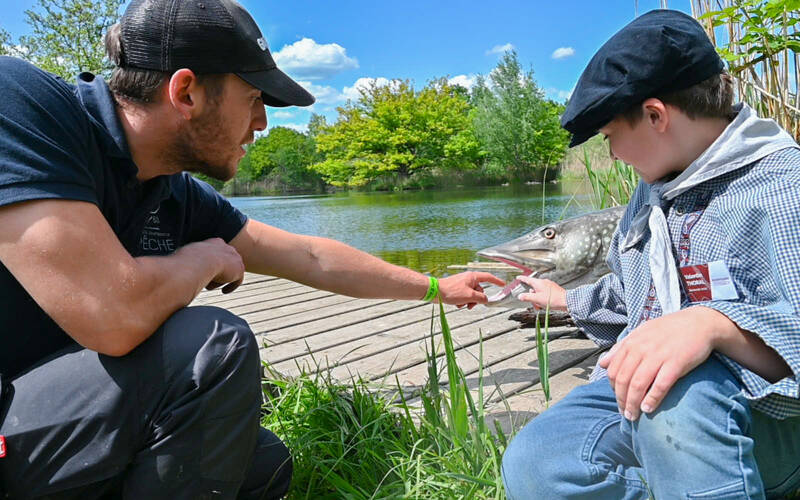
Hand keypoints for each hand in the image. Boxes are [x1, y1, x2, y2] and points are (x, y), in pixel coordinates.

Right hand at [181, 238, 244, 293]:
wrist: (199, 263)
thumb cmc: (188, 260)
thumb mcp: (186, 256)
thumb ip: (188, 259)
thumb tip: (178, 265)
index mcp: (215, 242)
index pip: (217, 252)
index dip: (212, 263)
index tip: (206, 270)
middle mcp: (228, 248)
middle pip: (226, 262)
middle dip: (219, 270)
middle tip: (209, 278)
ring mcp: (235, 258)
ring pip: (230, 271)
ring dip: (220, 279)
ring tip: (209, 285)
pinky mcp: (239, 270)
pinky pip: (238, 279)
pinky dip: (231, 286)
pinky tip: (224, 291)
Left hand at [438, 272, 504, 308]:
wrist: (435, 292)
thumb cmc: (451, 291)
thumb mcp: (470, 296)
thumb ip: (481, 298)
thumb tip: (486, 299)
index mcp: (473, 277)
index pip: (488, 277)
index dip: (496, 281)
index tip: (502, 284)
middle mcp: (468, 279)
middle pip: (479, 290)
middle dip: (476, 299)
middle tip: (470, 305)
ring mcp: (462, 284)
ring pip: (472, 294)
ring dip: (468, 301)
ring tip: (461, 304)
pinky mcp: (457, 289)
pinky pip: (464, 296)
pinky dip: (462, 301)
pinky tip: (456, 303)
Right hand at [516, 276, 566, 310]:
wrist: (566, 301)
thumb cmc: (553, 299)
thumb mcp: (537, 299)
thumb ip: (527, 297)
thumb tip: (520, 296)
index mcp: (538, 283)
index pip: (527, 279)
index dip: (522, 279)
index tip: (518, 278)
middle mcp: (544, 282)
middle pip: (533, 288)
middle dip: (532, 297)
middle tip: (534, 303)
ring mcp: (549, 285)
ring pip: (539, 292)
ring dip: (538, 299)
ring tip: (542, 305)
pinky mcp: (553, 289)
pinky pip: (544, 293)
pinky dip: (543, 298)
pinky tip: (546, 304)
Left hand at [598, 307, 717, 420]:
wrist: (699, 323)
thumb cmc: (669, 330)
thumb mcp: (641, 333)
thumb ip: (620, 348)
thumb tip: (602, 363)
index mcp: (631, 343)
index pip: (613, 370)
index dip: (613, 388)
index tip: (618, 399)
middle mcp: (641, 349)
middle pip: (623, 380)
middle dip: (621, 400)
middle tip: (624, 413)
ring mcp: (658, 356)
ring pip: (638, 385)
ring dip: (633, 404)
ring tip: (633, 416)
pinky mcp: (675, 364)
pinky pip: (660, 385)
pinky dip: (652, 399)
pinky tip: (648, 409)